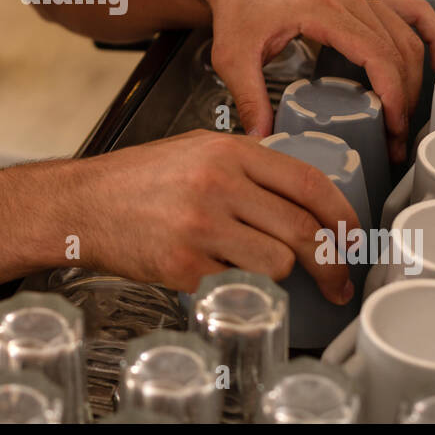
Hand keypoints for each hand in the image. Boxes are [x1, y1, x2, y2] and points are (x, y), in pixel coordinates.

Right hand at [76, 129, 359, 302]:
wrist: (82, 203)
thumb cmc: (137, 179)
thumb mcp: (197, 150)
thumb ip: (247, 164)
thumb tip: (300, 193)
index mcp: (227, 152)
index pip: (308, 183)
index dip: (342, 215)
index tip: (353, 237)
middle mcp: (218, 185)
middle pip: (302, 230)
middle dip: (330, 263)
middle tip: (337, 281)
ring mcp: (201, 226)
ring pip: (277, 264)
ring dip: (276, 273)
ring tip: (253, 266)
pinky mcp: (184, 265)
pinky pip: (234, 284)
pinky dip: (229, 282)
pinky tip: (207, 267)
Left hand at [196, 0, 434, 160]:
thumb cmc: (236, 9)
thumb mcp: (233, 58)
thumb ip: (247, 98)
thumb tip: (262, 140)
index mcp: (321, 10)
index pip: (376, 55)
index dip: (393, 95)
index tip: (393, 128)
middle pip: (399, 50)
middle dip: (406, 98)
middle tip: (396, 138)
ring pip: (409, 34)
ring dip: (417, 76)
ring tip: (408, 115)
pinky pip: (412, 10)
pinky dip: (431, 35)